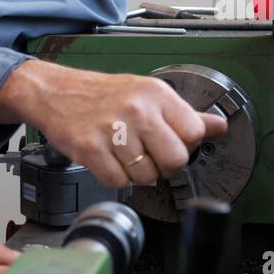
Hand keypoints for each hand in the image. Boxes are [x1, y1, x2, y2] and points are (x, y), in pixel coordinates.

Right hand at [0, 59, 227, 187]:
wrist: (54, 92)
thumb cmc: (101, 94)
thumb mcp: (146, 94)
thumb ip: (184, 114)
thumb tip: (218, 126)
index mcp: (155, 94)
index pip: (193, 134)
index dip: (183, 145)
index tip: (170, 143)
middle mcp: (136, 110)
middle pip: (174, 160)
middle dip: (164, 166)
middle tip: (149, 156)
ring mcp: (112, 130)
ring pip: (146, 176)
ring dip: (136, 173)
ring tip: (123, 155)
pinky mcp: (90, 148)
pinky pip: (117, 181)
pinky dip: (114, 177)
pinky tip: (107, 160)